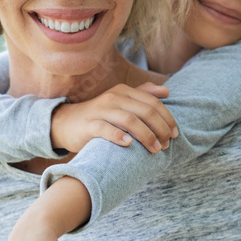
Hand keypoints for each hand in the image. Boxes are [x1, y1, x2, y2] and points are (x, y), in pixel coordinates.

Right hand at [51, 82, 177, 153]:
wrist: (66, 123)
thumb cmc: (99, 116)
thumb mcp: (120, 102)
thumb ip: (142, 95)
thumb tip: (166, 92)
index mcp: (124, 91)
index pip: (153, 103)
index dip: (167, 118)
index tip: (174, 134)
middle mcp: (113, 98)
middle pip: (145, 111)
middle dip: (160, 129)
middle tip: (166, 144)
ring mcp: (100, 110)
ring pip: (129, 120)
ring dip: (146, 135)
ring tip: (154, 149)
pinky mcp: (89, 124)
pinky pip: (105, 129)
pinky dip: (119, 136)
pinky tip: (129, 144)